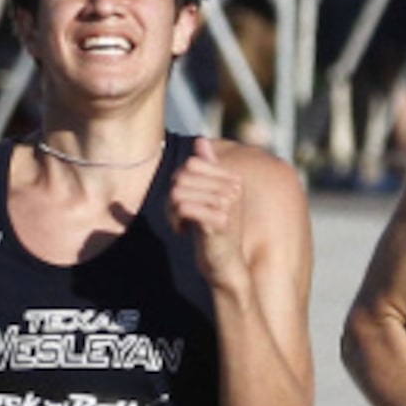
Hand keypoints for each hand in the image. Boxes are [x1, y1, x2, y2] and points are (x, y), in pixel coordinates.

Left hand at [168, 136, 245, 285]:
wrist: (225, 266)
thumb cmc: (213, 231)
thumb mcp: (207, 197)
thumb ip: (206, 168)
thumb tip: (201, 140)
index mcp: (233, 179)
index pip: (191, 163)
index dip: (180, 181)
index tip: (185, 201)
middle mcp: (233, 188)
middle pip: (182, 177)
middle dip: (173, 197)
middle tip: (178, 216)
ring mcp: (228, 204)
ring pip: (179, 192)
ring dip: (172, 211)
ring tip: (181, 224)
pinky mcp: (219, 221)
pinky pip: (183, 207)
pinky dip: (176, 221)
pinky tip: (185, 232)